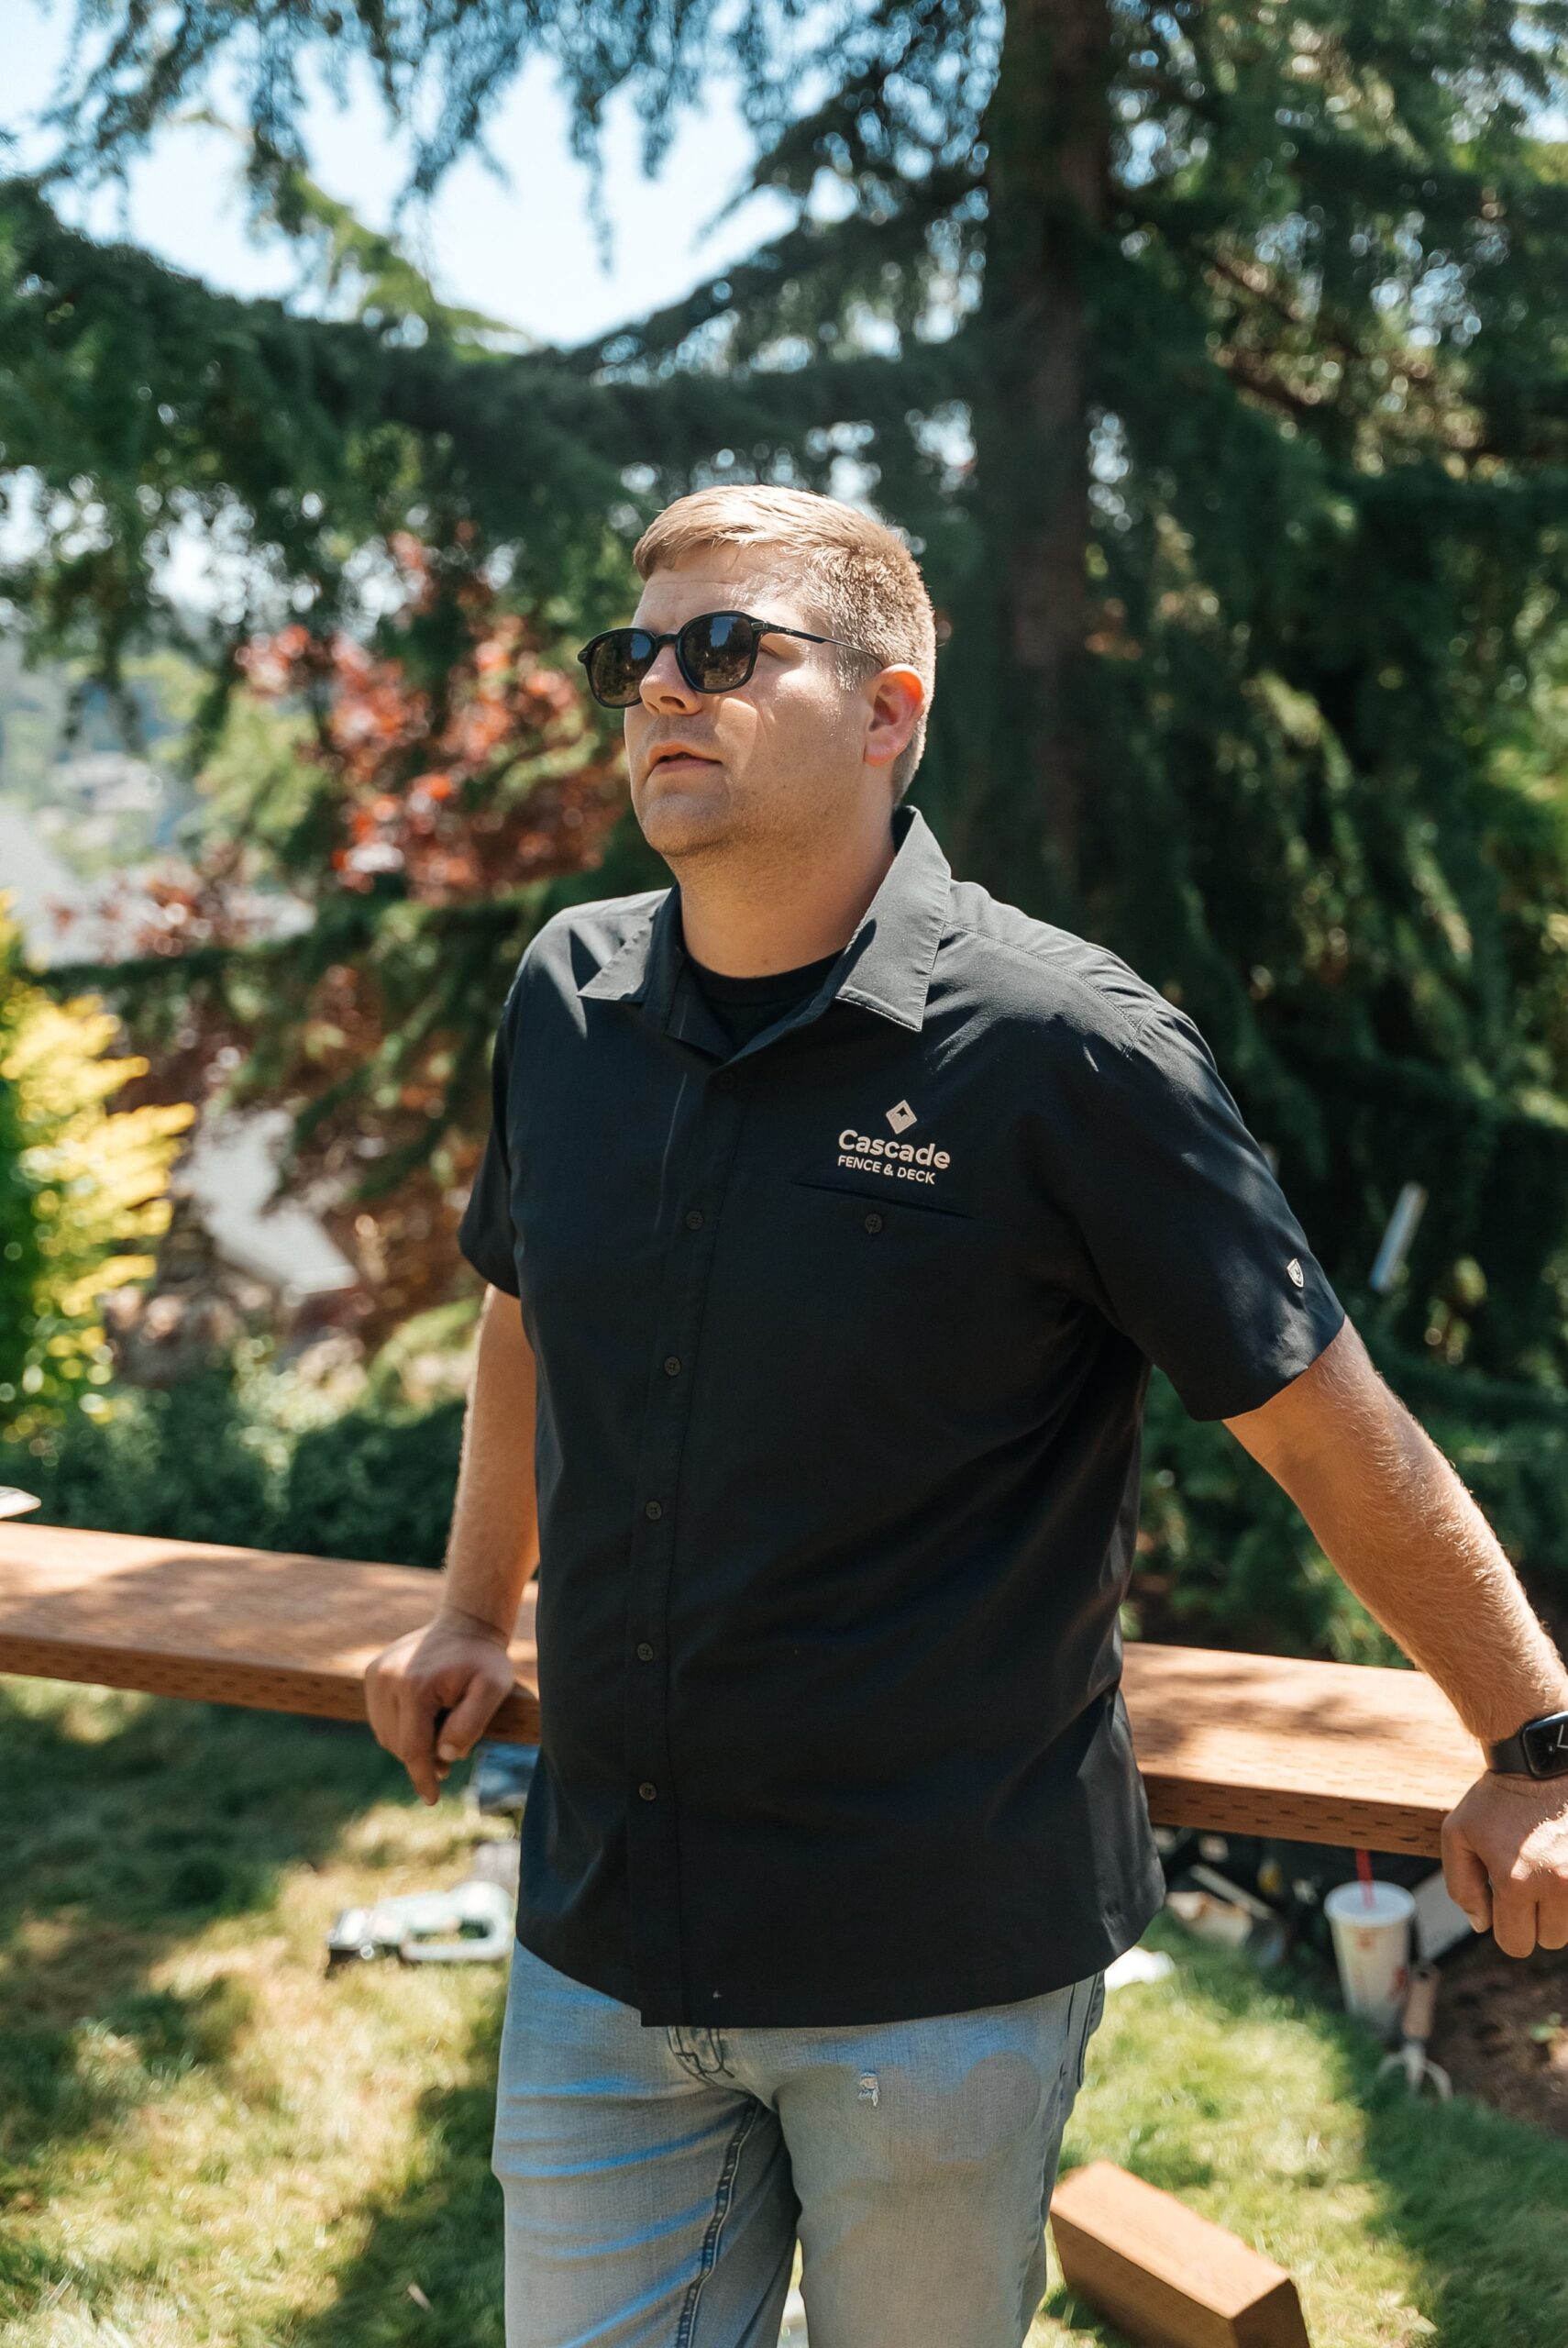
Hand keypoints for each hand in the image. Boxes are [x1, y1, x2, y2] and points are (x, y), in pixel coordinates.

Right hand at [364, 1612, 517, 1805]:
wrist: (466, 1622)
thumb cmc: (484, 1660)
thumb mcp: (493, 1689)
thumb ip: (471, 1723)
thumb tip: (444, 1756)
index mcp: (414, 1686)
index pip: (412, 1747)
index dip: (422, 1778)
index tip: (432, 1800)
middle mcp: (386, 1679)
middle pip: (397, 1743)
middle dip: (421, 1759)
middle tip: (449, 1761)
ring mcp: (375, 1674)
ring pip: (386, 1733)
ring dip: (409, 1744)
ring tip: (439, 1735)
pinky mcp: (372, 1673)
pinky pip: (381, 1718)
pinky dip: (400, 1728)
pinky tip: (424, 1719)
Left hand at [1440, 1770, 1567, 1955]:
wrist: (1541, 1763)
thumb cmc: (1496, 1799)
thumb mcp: (1458, 1834)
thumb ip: (1461, 1885)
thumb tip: (1481, 1925)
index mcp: (1516, 1883)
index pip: (1515, 1943)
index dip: (1507, 1927)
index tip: (1505, 1900)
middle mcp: (1557, 1885)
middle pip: (1549, 1939)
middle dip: (1535, 1918)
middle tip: (1529, 1880)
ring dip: (1560, 1908)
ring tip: (1547, 1870)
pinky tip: (1563, 1866)